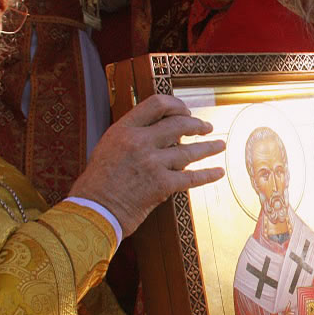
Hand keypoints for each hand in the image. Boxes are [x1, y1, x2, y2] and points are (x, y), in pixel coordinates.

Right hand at [69, 95, 224, 236]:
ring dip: (208, 147)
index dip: (176, 105)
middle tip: (206, 127)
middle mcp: (140, 142)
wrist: (94, 210)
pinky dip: (208, 175)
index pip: (156, 105)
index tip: (185, 111)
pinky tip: (218, 172)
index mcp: (124, 129)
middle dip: (197, 124)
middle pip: (179, 124)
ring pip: (190, 151)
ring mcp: (153, 163)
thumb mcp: (108, 147)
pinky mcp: (162, 185)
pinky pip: (192, 177)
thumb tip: (158, 134)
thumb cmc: (98, 183)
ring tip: (219, 145)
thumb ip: (132, 137)